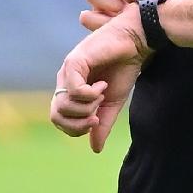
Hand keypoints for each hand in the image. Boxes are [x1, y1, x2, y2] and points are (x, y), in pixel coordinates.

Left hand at [48, 17, 148, 151]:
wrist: (135, 43)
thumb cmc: (123, 69)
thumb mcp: (112, 104)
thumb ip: (102, 125)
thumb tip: (94, 149)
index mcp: (70, 90)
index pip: (59, 120)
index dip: (76, 128)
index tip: (97, 119)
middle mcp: (64, 80)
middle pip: (56, 116)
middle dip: (79, 123)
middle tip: (97, 114)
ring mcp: (67, 70)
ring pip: (65, 104)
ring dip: (88, 106)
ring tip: (102, 93)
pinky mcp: (74, 61)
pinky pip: (74, 90)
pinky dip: (90, 94)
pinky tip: (102, 84)